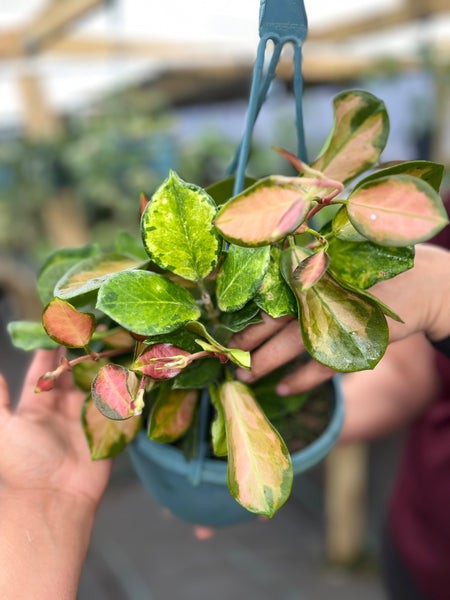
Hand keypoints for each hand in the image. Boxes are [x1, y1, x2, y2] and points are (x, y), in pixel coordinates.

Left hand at [0, 350, 112, 598]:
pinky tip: (130, 367)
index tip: (57, 327)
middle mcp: (62, 408)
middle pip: (73, 373)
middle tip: (91, 326)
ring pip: (95, 384)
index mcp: (37, 406)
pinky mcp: (106, 429)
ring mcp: (86, 418)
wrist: (54, 499)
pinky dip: (121, 386)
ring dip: (103, 364)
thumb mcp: (4, 428)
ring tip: (112, 339)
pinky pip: (114, 404)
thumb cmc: (24, 463)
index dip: (50, 351)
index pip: (44, 372)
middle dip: (80, 351)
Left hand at [232, 244, 449, 394]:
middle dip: (247, 344)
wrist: (423, 284)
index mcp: (311, 271)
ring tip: (246, 378)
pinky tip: (285, 388)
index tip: (225, 334)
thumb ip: (303, 277)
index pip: (267, 297)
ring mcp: (338, 316)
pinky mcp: (357, 339)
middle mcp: (320, 292)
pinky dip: (302, 380)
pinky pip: (322, 366)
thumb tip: (263, 295)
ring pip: (291, 346)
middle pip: (272, 321)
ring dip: (265, 365)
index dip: (244, 318)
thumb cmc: (370, 273)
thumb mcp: (336, 266)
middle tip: (229, 361)